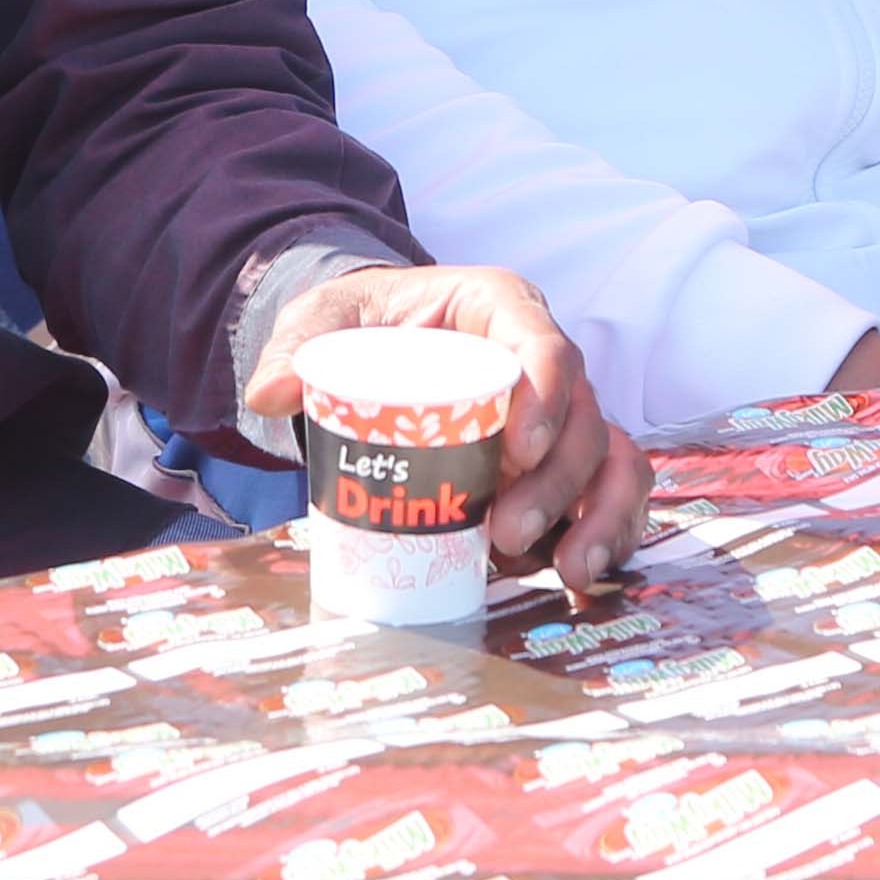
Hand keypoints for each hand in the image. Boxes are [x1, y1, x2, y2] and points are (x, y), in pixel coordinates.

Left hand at [250, 263, 651, 598]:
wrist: (381, 346)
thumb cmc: (365, 324)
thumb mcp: (325, 320)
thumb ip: (297, 347)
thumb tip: (269, 394)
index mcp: (497, 307)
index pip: (540, 341)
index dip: (544, 395)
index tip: (517, 450)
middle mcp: (544, 358)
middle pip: (580, 414)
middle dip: (554, 482)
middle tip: (505, 533)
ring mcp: (561, 411)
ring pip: (608, 456)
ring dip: (597, 514)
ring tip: (566, 570)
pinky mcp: (563, 459)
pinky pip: (610, 488)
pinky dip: (610, 528)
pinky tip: (583, 572)